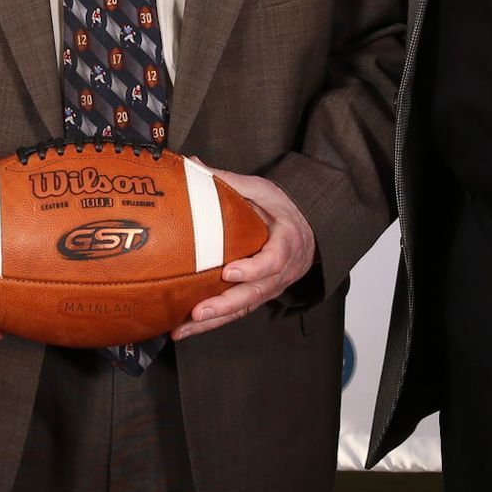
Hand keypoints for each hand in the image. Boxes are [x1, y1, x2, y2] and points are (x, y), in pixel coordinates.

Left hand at [171, 168, 316, 339]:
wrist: (308, 231)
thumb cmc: (283, 209)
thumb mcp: (262, 189)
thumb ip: (229, 180)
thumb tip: (192, 164)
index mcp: (287, 242)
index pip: (273, 259)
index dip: (253, 269)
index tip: (229, 272)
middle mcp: (281, 272)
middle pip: (254, 294)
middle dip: (225, 305)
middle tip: (198, 312)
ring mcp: (270, 288)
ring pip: (243, 309)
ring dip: (213, 321)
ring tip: (183, 328)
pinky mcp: (257, 296)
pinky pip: (236, 312)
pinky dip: (213, 323)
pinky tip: (185, 328)